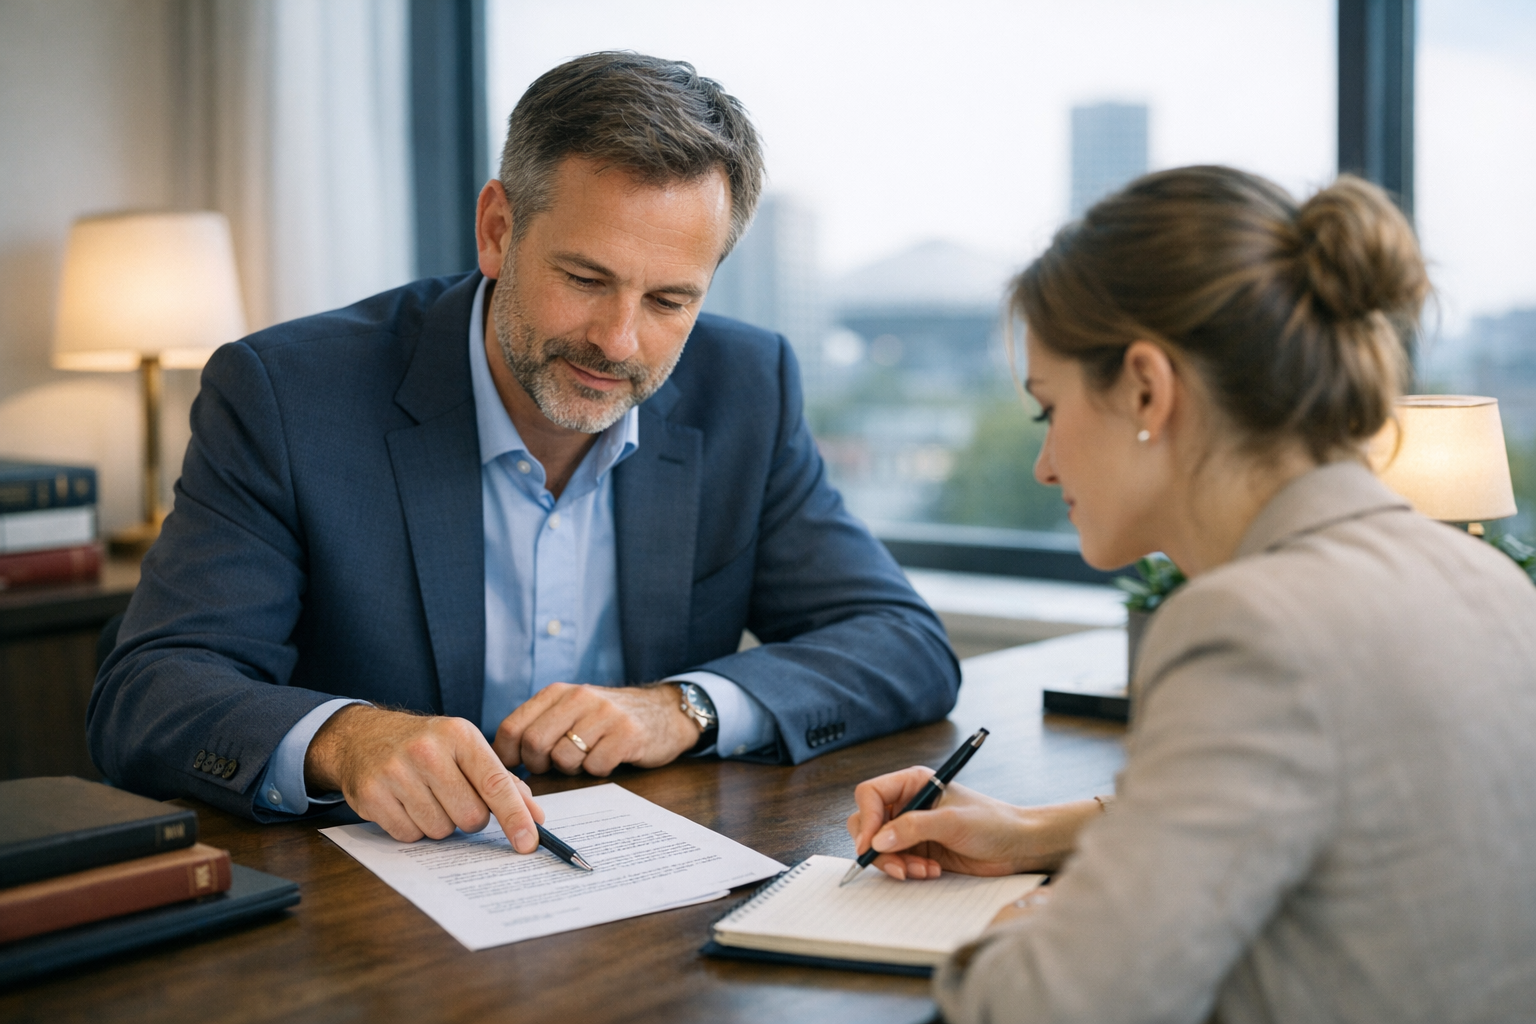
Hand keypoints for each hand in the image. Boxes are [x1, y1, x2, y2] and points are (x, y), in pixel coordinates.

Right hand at [305, 705, 543, 848]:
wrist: (362, 737)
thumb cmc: (425, 745)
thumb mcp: (464, 748)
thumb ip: (502, 781)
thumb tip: (535, 816)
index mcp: (459, 735)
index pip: (494, 783)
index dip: (515, 816)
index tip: (529, 843)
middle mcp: (427, 751)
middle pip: (470, 816)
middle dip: (469, 817)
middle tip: (453, 798)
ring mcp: (395, 772)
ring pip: (440, 830)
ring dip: (439, 823)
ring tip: (425, 797)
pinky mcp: (371, 794)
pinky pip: (408, 836)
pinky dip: (412, 827)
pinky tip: (403, 803)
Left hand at [492, 682, 699, 775]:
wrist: (663, 712)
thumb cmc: (606, 720)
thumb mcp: (570, 711)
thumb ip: (538, 726)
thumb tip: (499, 760)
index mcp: (557, 692)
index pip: (512, 728)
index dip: (508, 756)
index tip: (519, 767)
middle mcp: (579, 697)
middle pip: (534, 745)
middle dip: (540, 765)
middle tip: (556, 765)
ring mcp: (605, 714)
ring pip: (564, 758)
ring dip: (572, 769)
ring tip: (586, 758)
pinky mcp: (628, 734)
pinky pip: (596, 766)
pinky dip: (598, 771)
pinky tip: (609, 758)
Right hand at [845, 766, 1101, 880]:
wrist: (1018, 846)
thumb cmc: (993, 822)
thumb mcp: (952, 822)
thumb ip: (914, 828)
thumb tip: (878, 840)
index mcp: (913, 783)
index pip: (871, 794)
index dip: (867, 819)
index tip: (871, 845)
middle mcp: (908, 803)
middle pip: (868, 822)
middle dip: (878, 847)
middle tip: (896, 867)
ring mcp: (911, 828)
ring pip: (880, 847)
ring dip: (896, 863)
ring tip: (922, 870)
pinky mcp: (919, 849)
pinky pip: (897, 861)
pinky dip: (908, 870)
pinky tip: (931, 871)